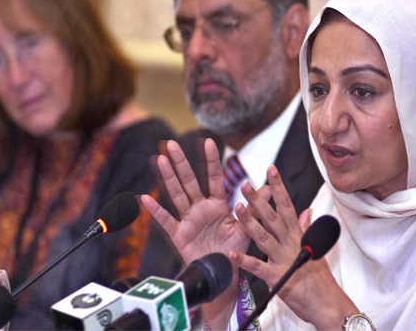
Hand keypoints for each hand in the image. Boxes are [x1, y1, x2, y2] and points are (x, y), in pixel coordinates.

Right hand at [140, 139, 250, 265]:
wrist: (223, 274)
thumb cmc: (233, 250)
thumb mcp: (246, 228)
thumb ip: (254, 208)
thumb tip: (269, 189)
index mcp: (218, 204)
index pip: (214, 177)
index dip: (212, 160)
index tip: (209, 142)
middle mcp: (201, 208)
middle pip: (190, 181)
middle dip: (181, 162)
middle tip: (172, 144)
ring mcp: (188, 219)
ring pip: (177, 194)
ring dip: (168, 178)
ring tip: (160, 159)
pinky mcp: (179, 235)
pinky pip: (166, 221)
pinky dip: (156, 210)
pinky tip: (146, 198)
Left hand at [230, 164, 357, 329]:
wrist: (329, 305)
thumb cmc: (321, 279)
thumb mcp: (315, 249)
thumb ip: (306, 228)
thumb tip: (306, 210)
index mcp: (298, 236)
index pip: (287, 205)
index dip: (278, 187)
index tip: (271, 169)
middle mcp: (291, 244)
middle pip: (273, 217)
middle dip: (258, 199)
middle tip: (245, 184)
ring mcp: (284, 260)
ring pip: (264, 237)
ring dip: (250, 222)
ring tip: (237, 208)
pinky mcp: (278, 278)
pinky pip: (259, 268)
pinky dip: (245, 261)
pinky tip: (232, 253)